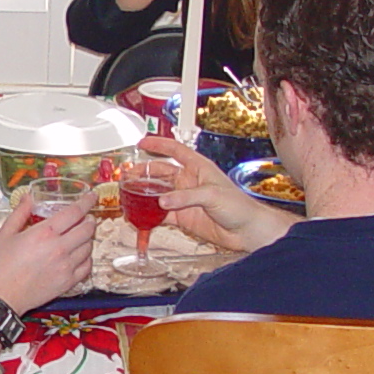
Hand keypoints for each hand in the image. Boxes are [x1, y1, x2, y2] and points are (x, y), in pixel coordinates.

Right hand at [0, 189, 96, 315]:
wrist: (1, 297)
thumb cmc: (0, 267)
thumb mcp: (5, 234)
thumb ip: (20, 213)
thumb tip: (28, 197)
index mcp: (44, 233)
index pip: (74, 212)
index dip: (86, 202)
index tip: (91, 197)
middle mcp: (59, 248)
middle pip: (87, 229)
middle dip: (89, 220)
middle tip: (85, 218)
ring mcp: (66, 266)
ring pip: (89, 246)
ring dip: (87, 238)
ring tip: (79, 236)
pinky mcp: (68, 282)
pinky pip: (87, 266)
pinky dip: (86, 258)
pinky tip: (79, 255)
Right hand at [134, 134, 290, 254]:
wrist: (246, 230)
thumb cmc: (239, 206)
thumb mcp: (213, 195)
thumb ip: (187, 197)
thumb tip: (163, 201)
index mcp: (198, 168)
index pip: (175, 150)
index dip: (158, 144)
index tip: (142, 143)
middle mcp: (189, 182)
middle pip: (160, 172)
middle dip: (143, 172)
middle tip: (127, 175)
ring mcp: (184, 200)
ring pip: (158, 193)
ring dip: (143, 193)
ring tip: (129, 193)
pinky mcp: (182, 217)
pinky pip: (161, 214)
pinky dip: (150, 214)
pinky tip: (140, 214)